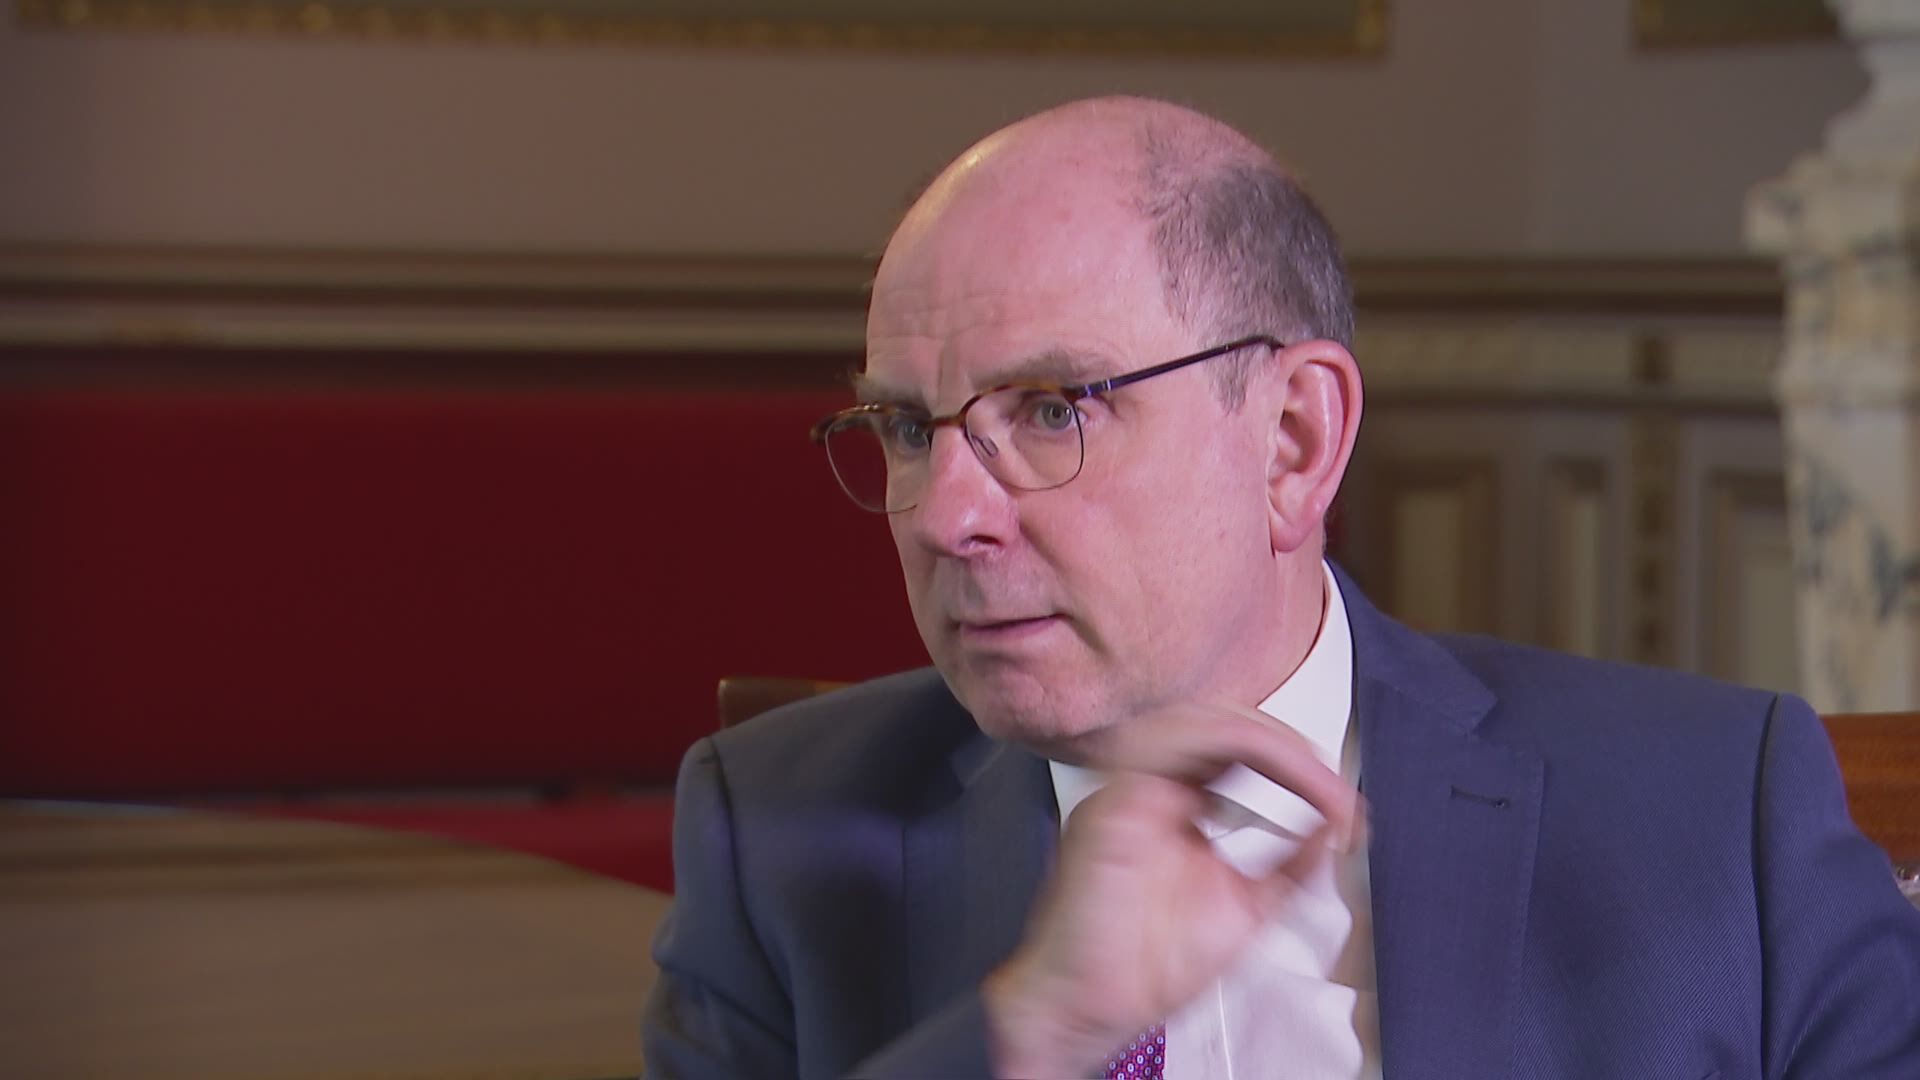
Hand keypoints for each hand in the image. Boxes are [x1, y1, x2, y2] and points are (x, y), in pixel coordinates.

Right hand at [982, 702, 1361, 1077]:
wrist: (1091, 1009)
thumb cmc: (1144, 970)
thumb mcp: (1248, 909)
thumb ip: (1292, 865)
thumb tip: (1337, 826)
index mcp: (1175, 805)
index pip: (1237, 749)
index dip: (1293, 761)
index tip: (1338, 799)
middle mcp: (1148, 788)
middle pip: (1221, 720)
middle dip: (1288, 743)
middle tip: (1331, 785)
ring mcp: (1127, 789)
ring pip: (1198, 718)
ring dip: (1267, 739)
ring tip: (1310, 776)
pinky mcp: (1113, 801)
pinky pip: (1172, 744)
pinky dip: (1234, 746)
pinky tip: (1272, 774)